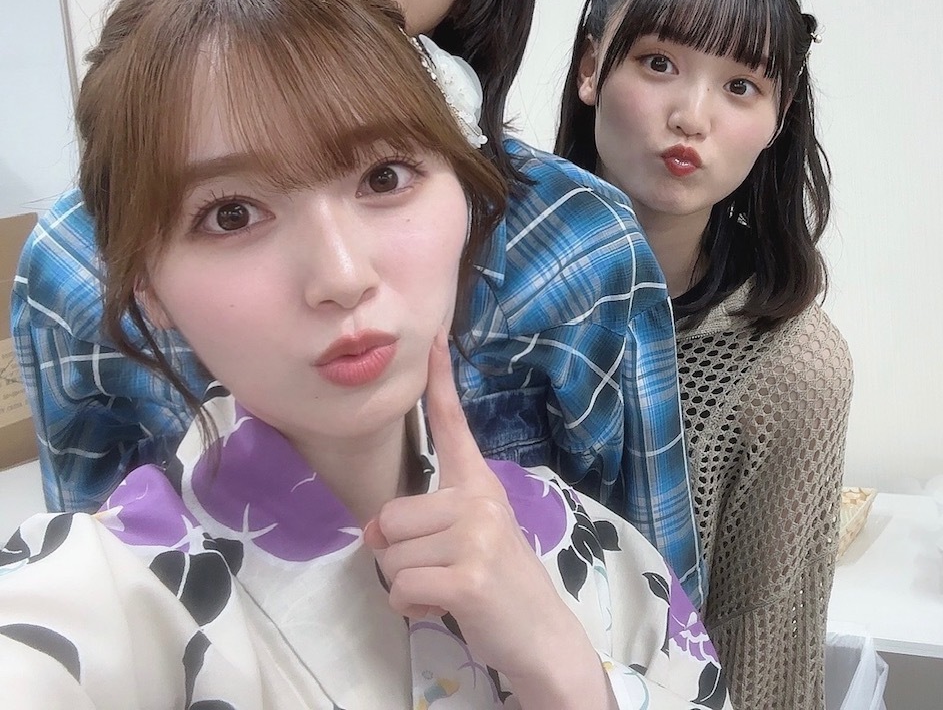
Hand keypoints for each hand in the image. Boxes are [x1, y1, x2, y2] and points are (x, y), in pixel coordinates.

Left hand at [364, 330, 614, 708]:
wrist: (541, 637)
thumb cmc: (498, 587)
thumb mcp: (467, 541)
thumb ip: (425, 524)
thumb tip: (370, 532)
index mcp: (480, 485)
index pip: (454, 425)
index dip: (441, 381)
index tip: (434, 336)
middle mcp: (479, 500)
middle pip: (389, 517)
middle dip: (401, 556)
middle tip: (443, 572)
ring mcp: (476, 536)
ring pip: (390, 555)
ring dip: (407, 584)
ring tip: (447, 590)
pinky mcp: (467, 577)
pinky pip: (400, 588)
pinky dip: (410, 608)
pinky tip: (443, 608)